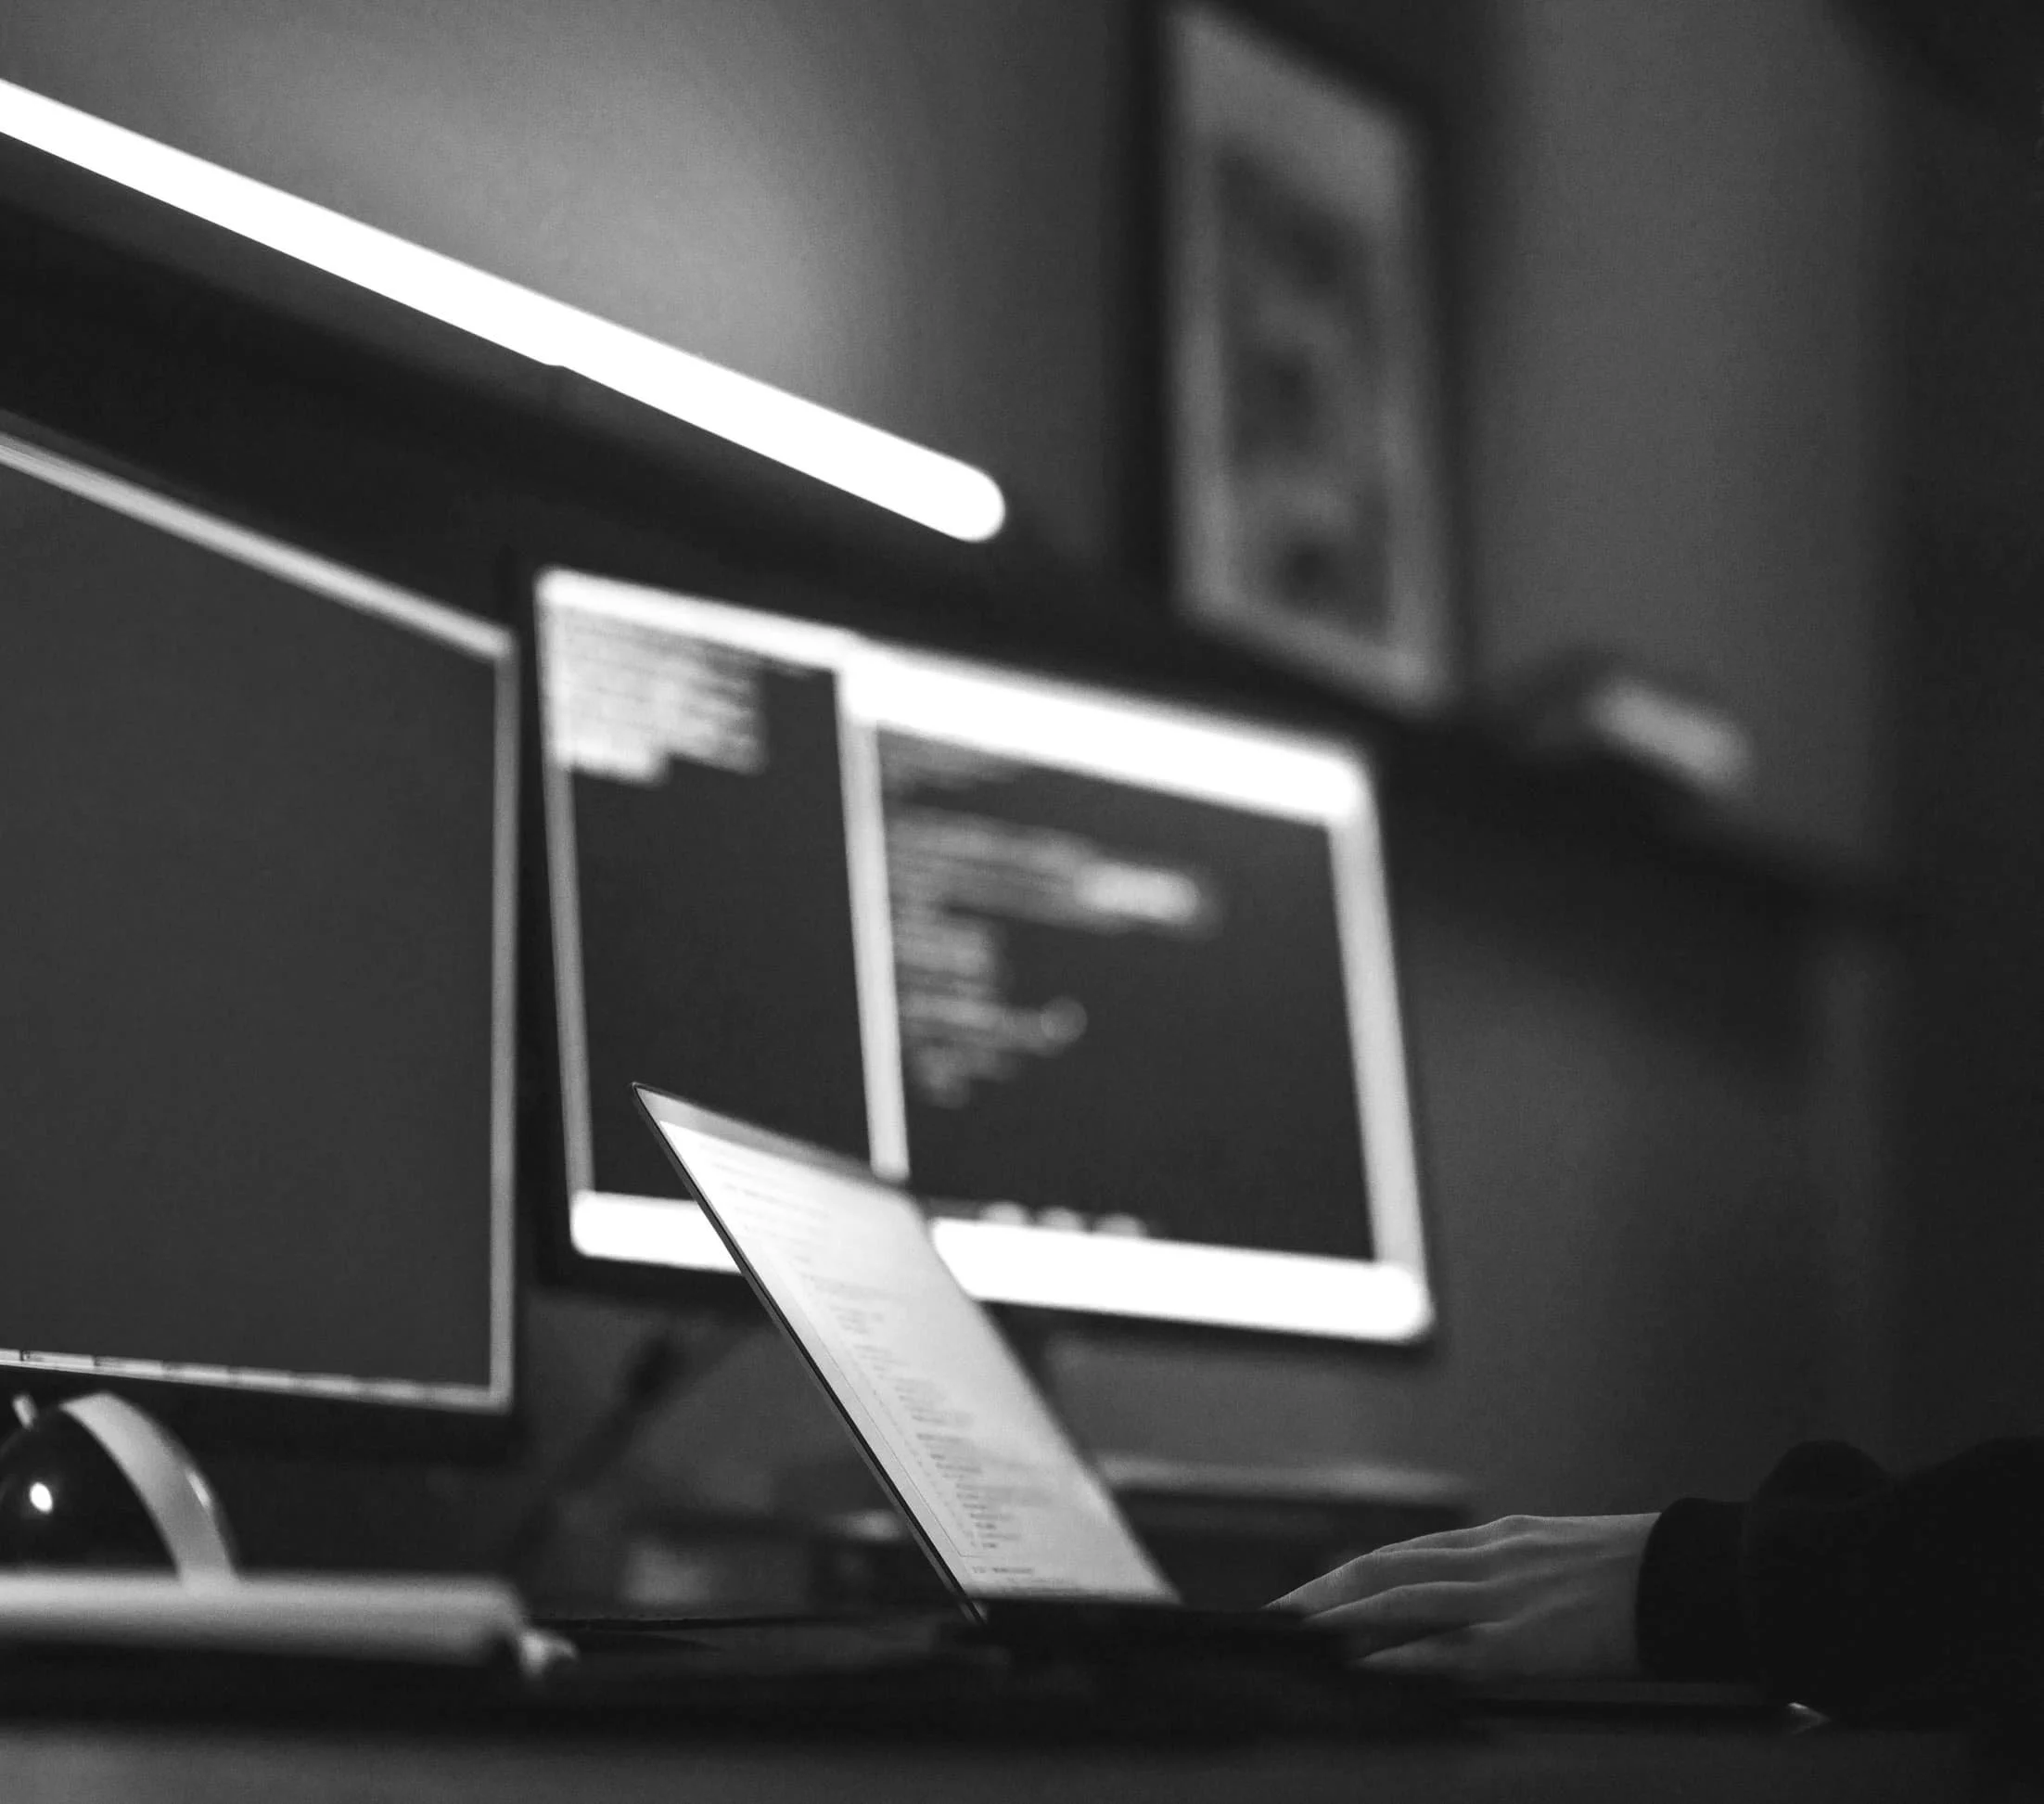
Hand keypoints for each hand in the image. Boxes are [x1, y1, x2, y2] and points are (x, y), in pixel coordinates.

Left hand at [1272, 1512, 1659, 1680]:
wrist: (1695, 1577)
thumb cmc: (1640, 1577)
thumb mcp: (1562, 1558)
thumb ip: (1512, 1572)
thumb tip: (1471, 1599)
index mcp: (1499, 1539)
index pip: (1404, 1554)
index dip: (1350, 1574)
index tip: (1309, 1593)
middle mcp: (1488, 1558)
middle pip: (1384, 1569)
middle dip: (1324, 1594)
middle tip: (1274, 1618)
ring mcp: (1502, 1597)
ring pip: (1399, 1602)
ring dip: (1339, 1620)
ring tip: (1294, 1638)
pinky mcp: (1523, 1641)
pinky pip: (1444, 1650)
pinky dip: (1395, 1657)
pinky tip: (1360, 1668)